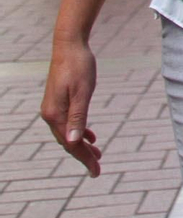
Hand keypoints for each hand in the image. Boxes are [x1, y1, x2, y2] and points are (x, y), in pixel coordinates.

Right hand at [41, 39, 101, 175]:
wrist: (70, 46)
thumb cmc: (79, 66)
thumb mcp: (83, 92)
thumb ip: (78, 117)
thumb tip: (73, 142)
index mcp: (55, 115)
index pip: (71, 144)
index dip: (84, 159)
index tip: (97, 171)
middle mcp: (50, 115)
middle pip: (68, 142)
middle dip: (83, 156)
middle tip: (98, 168)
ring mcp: (53, 108)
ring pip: (68, 134)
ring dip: (82, 145)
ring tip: (97, 154)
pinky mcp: (58, 102)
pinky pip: (68, 123)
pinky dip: (79, 132)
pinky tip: (90, 136)